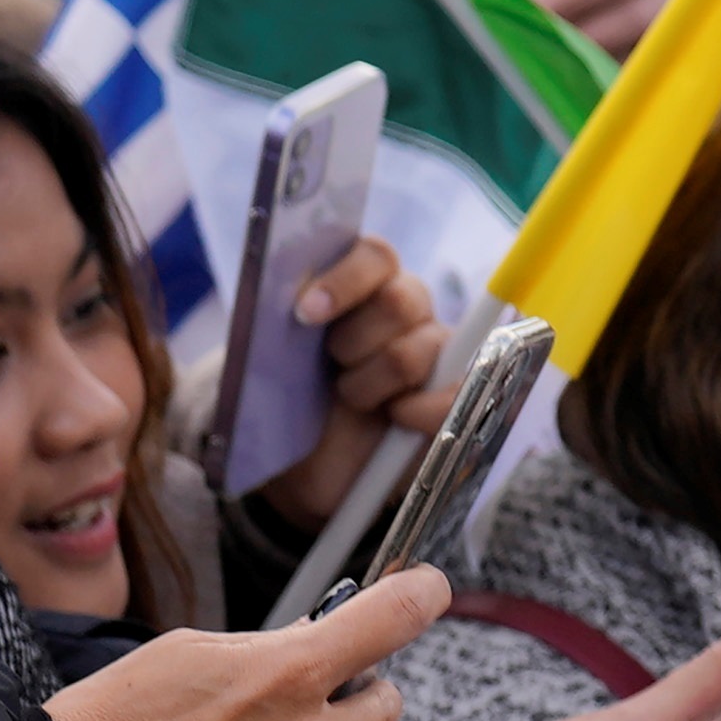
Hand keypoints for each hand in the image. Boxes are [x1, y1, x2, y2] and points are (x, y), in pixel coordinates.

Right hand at [51, 569, 436, 720]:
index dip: (419, 596)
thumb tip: (315, 645)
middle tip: (321, 683)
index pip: (391, 621)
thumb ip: (268, 650)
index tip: (426, 589)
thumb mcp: (193, 651)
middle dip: (362, 688)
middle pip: (388, 703)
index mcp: (286, 676)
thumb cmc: (114, 719)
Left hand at [251, 234, 452, 535]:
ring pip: (416, 351)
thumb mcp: (267, 357)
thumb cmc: (283, 400)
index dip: (344, 280)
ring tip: (352, 400)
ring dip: (371, 384)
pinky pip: (452, 396)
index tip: (305, 313)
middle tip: (332, 365)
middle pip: (401, 299)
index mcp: (361, 283)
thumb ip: (278, 320)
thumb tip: (296, 299)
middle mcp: (405, 309)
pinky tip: (395, 418)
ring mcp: (434, 353)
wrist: (299, 465)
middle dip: (355, 340)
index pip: (374, 256)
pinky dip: (418, 412)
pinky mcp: (452, 398)